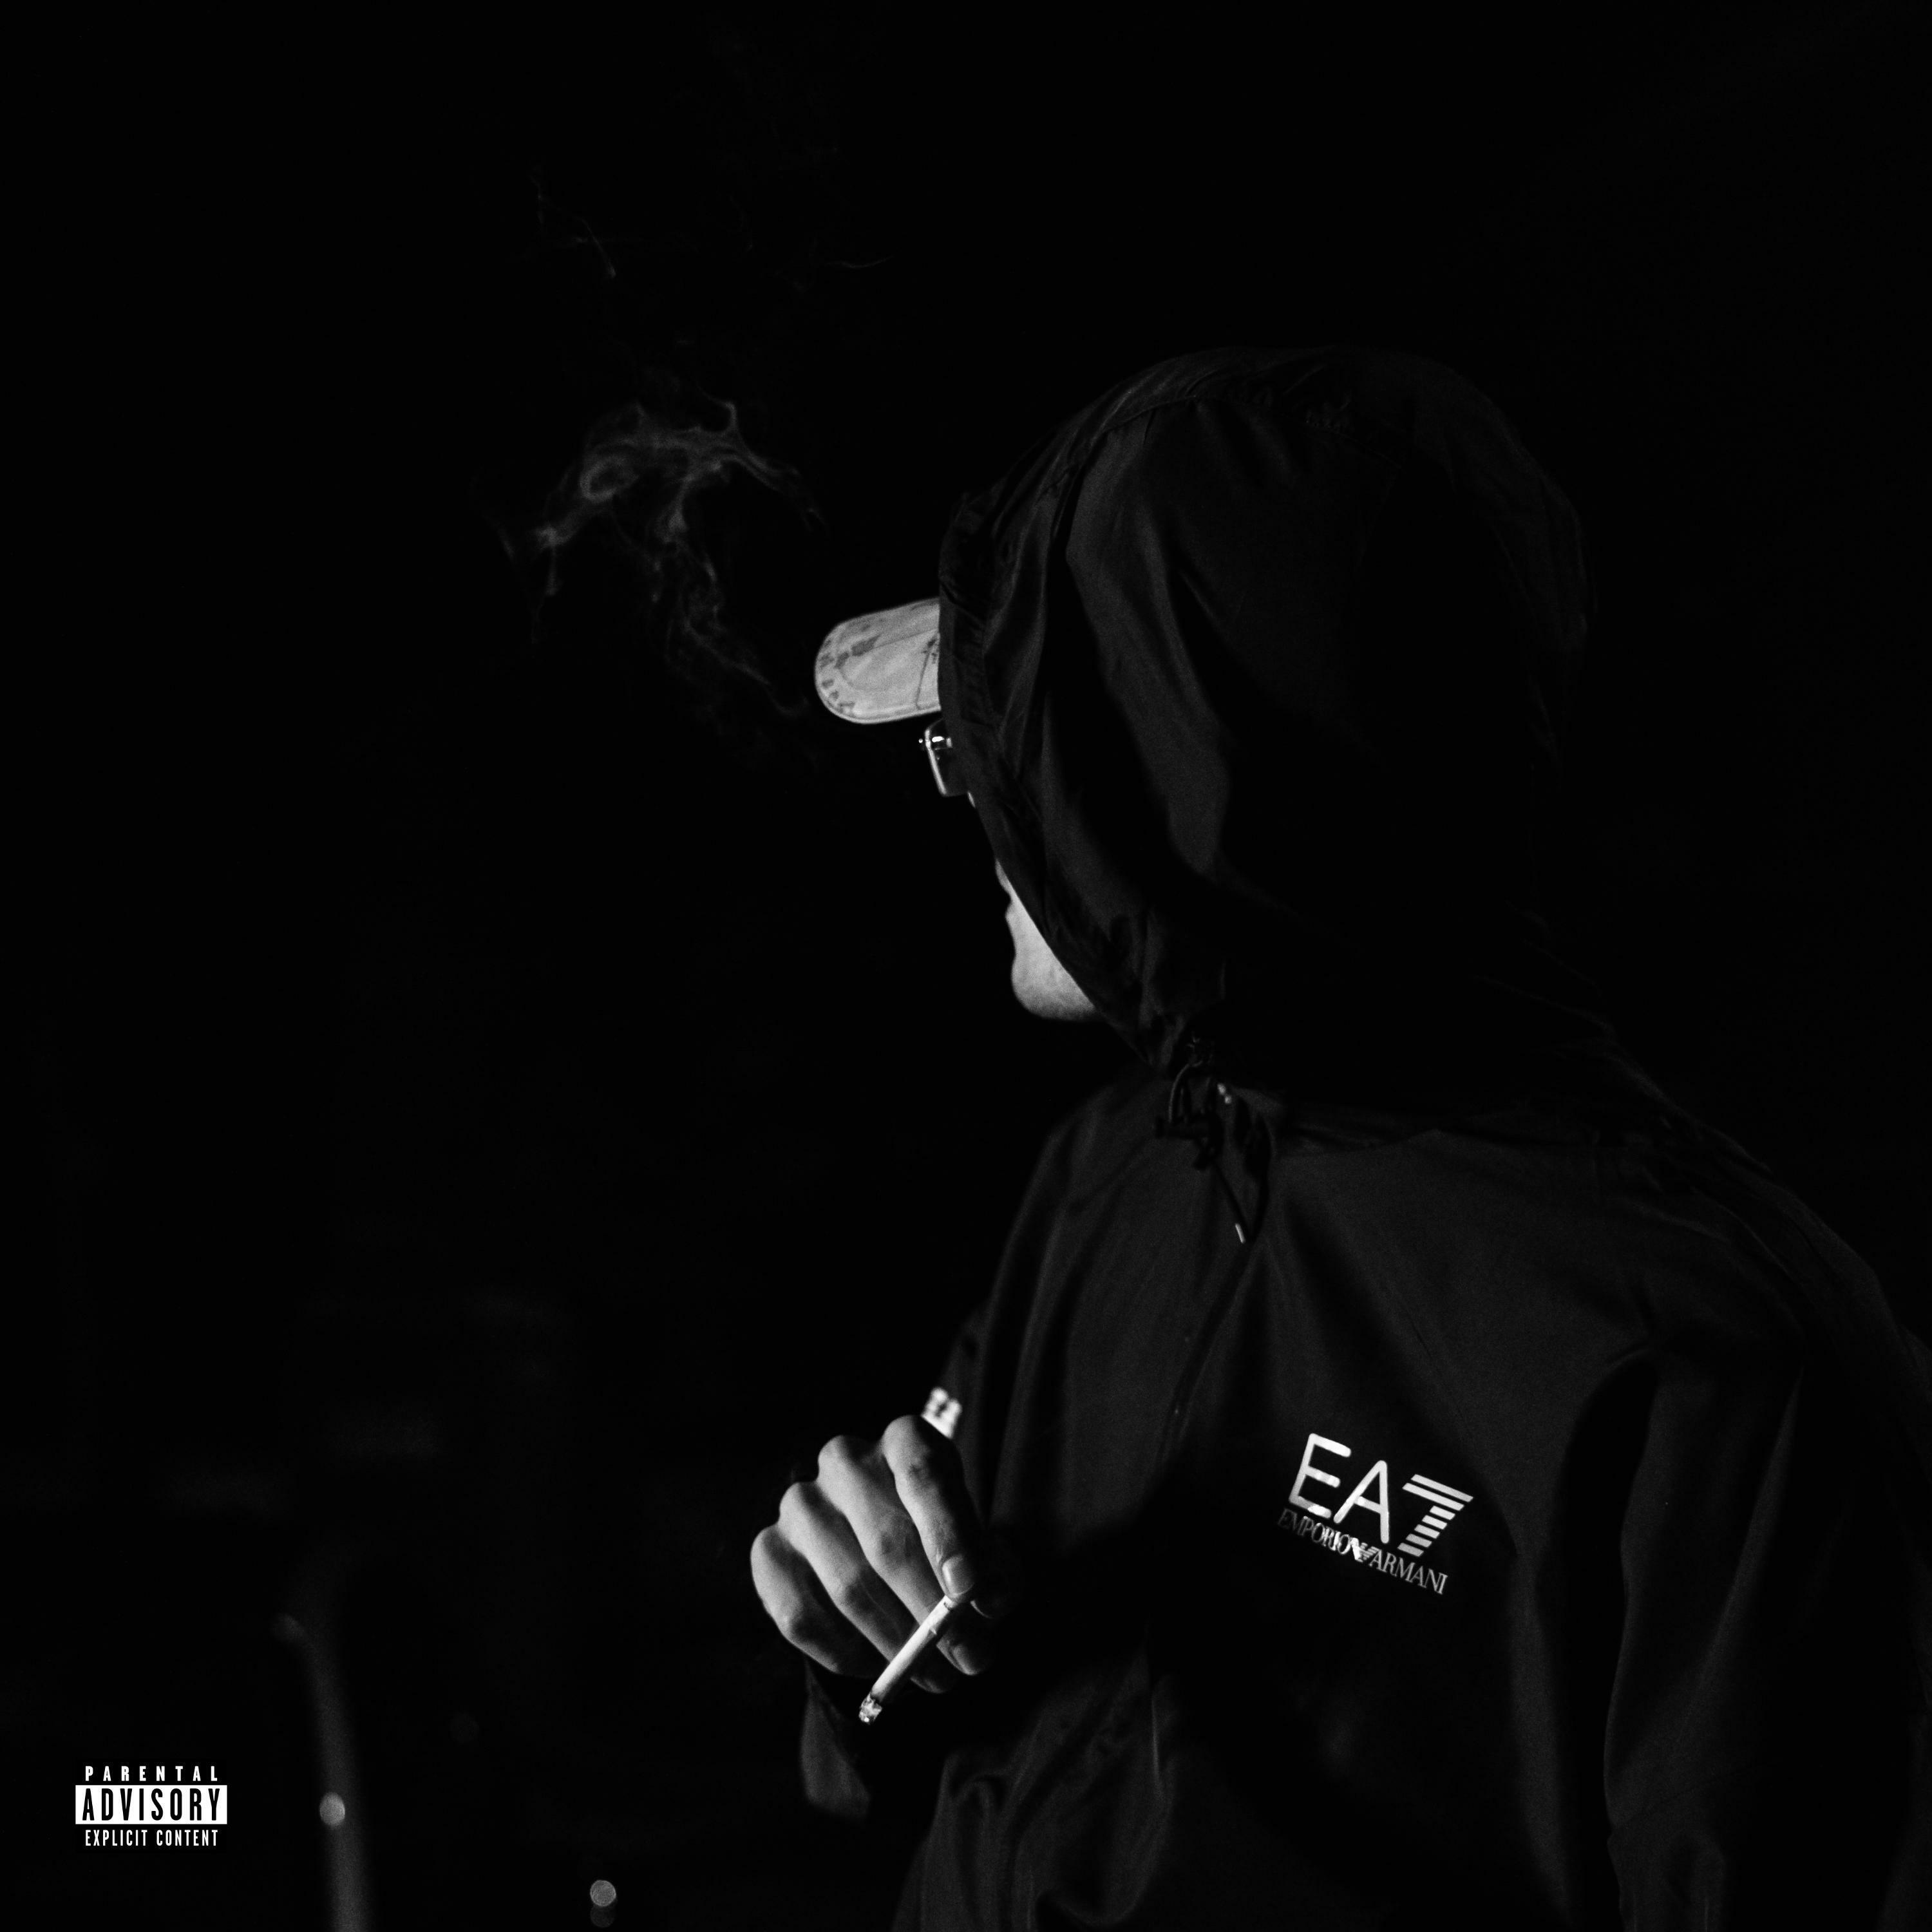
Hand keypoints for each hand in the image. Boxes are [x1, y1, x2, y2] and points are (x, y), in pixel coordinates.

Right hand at [750, 1415, 1016, 1688]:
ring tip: (937, 1675)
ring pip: (848, 1586)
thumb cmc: (943, 1546)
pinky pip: (802, 1616)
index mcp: (904, 1439)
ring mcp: (799, 1504)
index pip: (922, 1472)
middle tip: (970, 1659)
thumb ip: (996, 1574)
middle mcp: (845, 1460)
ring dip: (898, 1643)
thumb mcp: (984, 1549)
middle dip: (932, 1611)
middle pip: (886, 1539)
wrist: (881, 1552)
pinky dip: (847, 1653)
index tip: (968, 1591)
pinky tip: (879, 1664)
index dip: (948, 1532)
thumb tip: (987, 1603)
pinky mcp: (769, 1551)